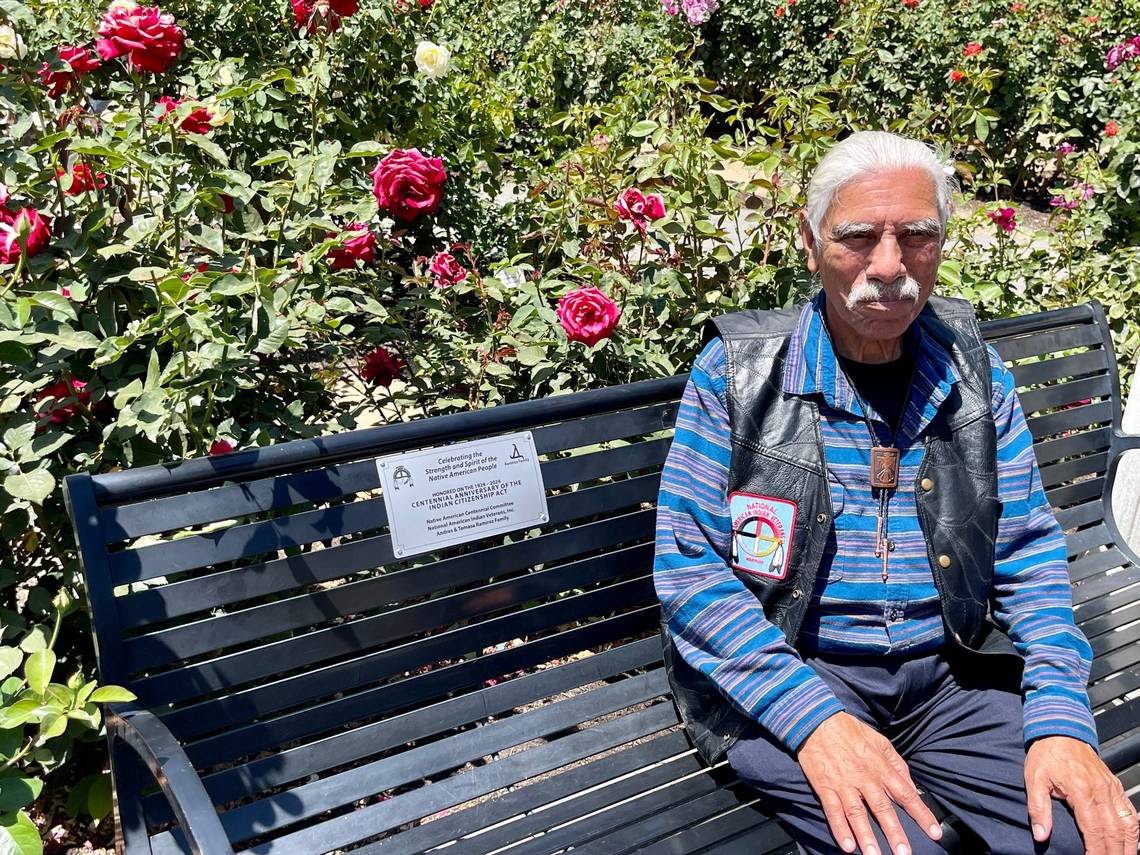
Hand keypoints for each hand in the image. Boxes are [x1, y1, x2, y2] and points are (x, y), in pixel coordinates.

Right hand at [796, 711, 942, 854]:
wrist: (816, 720)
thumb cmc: (849, 730)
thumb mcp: (879, 740)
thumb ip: (896, 763)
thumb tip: (910, 783)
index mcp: (880, 766)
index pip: (905, 793)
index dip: (921, 814)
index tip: (934, 833)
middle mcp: (864, 778)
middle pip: (883, 809)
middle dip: (895, 833)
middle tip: (904, 854)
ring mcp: (843, 783)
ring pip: (857, 814)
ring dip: (867, 836)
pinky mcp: (824, 786)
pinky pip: (833, 810)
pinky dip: (839, 828)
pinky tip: (847, 846)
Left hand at [1025, 735, 1138, 854]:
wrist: (1060, 729)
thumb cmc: (1047, 753)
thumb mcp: (1034, 779)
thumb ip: (1038, 808)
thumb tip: (1040, 834)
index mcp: (1081, 791)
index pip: (1094, 830)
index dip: (1096, 851)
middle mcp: (1101, 791)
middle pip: (1114, 831)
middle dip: (1114, 853)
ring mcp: (1112, 789)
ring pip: (1128, 823)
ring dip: (1129, 845)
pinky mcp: (1116, 786)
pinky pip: (1131, 811)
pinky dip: (1134, 829)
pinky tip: (1131, 841)